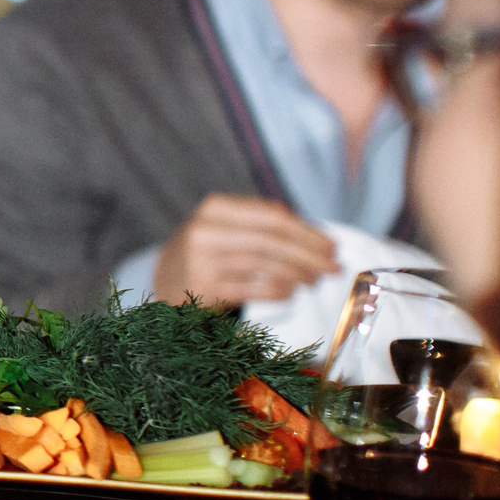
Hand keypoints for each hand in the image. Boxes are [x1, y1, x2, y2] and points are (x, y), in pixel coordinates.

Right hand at [150, 195, 337, 305]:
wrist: (165, 280)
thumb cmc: (210, 253)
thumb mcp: (228, 228)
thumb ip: (265, 225)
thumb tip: (320, 240)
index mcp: (215, 208)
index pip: (273, 216)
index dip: (308, 232)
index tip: (332, 247)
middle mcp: (204, 231)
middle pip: (271, 240)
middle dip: (309, 255)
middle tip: (333, 267)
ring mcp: (201, 260)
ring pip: (264, 264)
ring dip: (298, 273)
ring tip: (314, 280)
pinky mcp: (203, 288)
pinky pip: (253, 289)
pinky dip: (278, 291)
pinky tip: (290, 292)